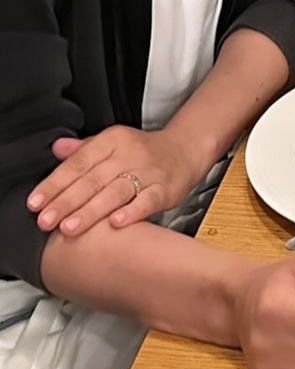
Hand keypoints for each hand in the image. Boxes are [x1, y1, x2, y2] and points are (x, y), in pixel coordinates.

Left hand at [27, 125, 201, 237]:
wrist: (185, 150)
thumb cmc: (142, 151)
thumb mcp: (112, 143)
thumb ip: (83, 149)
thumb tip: (56, 149)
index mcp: (112, 140)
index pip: (78, 163)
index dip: (54, 183)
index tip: (35, 202)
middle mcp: (128, 154)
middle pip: (93, 179)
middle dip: (66, 202)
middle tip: (46, 220)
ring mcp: (148, 172)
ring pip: (115, 192)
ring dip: (91, 211)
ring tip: (69, 228)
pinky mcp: (165, 189)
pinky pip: (147, 201)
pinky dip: (132, 213)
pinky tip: (115, 224)